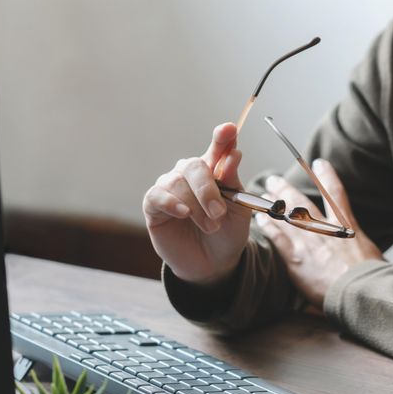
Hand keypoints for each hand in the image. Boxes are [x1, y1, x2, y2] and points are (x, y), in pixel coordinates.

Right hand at [142, 123, 252, 284]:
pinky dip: (171, 202)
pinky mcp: (153, 205)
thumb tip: (233, 153)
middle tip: (219, 213)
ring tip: (210, 226)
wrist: (213, 263)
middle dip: (208, 189)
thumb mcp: (238, 208)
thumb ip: (233, 181)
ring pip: (178, 183)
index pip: (218, 147)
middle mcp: (189, 174)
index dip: (222, 138)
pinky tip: (183, 213)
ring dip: (196, 206)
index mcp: (214, 170)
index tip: (228, 130)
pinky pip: (158, 195)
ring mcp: (170, 187)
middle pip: (194, 165)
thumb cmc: (227, 232)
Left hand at [257, 159, 383, 309]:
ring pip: (286, 216)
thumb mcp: (375, 256)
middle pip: (302, 202)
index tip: (319, 163)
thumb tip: (372, 258)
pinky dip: (268, 226)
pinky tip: (260, 218)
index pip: (336, 194)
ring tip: (264, 195)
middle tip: (275, 180)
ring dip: (273, 204)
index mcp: (346, 226)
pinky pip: (278, 237)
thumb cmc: (373, 277)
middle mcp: (325, 228)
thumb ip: (365, 251)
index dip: (327, 176)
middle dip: (286, 190)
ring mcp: (309, 241)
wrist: (361, 288)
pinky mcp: (296, 258)